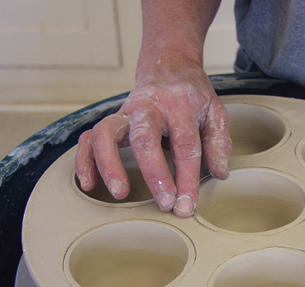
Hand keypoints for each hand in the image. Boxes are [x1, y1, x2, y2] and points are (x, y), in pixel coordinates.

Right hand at [75, 52, 231, 216]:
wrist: (169, 64)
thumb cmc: (192, 95)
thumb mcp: (215, 113)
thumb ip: (218, 143)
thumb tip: (219, 173)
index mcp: (180, 104)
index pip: (185, 145)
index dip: (186, 178)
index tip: (187, 205)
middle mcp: (149, 105)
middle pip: (144, 138)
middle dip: (154, 174)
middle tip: (164, 203)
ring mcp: (125, 111)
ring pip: (106, 133)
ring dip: (109, 165)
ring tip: (120, 193)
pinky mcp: (111, 119)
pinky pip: (88, 138)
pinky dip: (84, 160)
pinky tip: (89, 184)